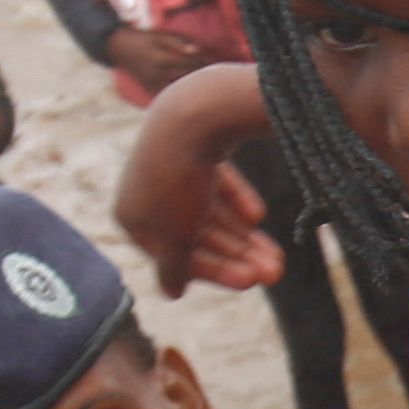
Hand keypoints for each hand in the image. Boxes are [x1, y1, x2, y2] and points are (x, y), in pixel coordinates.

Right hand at [101, 25, 209, 100]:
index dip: (204, 62)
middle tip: (213, 74)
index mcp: (163, 59)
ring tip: (202, 84)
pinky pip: (167, 95)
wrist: (119, 47)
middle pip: (186, 78)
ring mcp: (153, 84)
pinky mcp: (149, 89)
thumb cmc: (142, 38)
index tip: (214, 62)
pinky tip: (186, 92)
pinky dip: (178, 94)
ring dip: (191, 86)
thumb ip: (179, 43)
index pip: (190, 63)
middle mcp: (158, 74)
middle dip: (200, 75)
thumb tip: (198, 50)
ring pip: (178, 89)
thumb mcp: (159, 36)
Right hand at [113, 61, 285, 292]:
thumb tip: (172, 293)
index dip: (213, 271)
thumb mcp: (175, 237)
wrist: (195, 115)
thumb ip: (173, 268)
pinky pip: (214, 180)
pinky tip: (258, 214)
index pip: (173, 254)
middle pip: (197, 233)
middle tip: (275, 273)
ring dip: (244, 236)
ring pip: (210, 210)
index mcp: (130, 214)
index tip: (248, 283)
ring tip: (278, 256)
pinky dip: (235, 199)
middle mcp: (144, 189)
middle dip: (238, 255)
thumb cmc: (178, 185)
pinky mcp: (193, 142)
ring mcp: (168, 163)